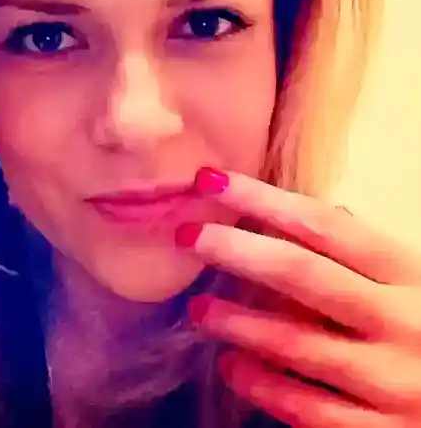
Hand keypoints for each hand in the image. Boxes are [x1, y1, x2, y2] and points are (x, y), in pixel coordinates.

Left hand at [178, 169, 420, 427]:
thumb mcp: (419, 280)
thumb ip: (369, 253)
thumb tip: (313, 212)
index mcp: (408, 273)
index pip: (321, 224)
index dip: (260, 199)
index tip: (209, 180)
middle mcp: (400, 322)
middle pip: (301, 274)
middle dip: (236, 250)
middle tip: (187, 237)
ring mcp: (391, 382)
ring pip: (296, 345)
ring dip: (237, 324)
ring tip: (199, 311)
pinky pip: (308, 411)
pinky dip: (262, 387)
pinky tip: (231, 366)